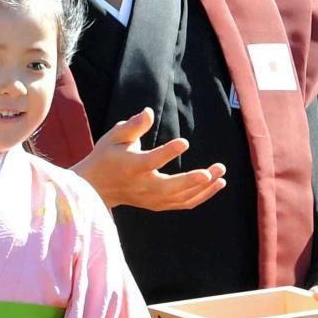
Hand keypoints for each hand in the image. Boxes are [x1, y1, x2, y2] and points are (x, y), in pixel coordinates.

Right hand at [74, 108, 225, 210]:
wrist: (96, 188)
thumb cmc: (107, 156)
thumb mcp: (114, 137)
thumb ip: (132, 126)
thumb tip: (149, 112)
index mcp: (130, 167)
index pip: (151, 161)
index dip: (167, 152)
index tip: (184, 142)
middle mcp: (142, 186)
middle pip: (171, 187)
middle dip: (193, 181)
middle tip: (213, 170)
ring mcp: (151, 198)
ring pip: (181, 198)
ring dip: (204, 187)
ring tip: (221, 172)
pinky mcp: (158, 204)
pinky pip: (183, 203)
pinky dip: (201, 196)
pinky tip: (216, 184)